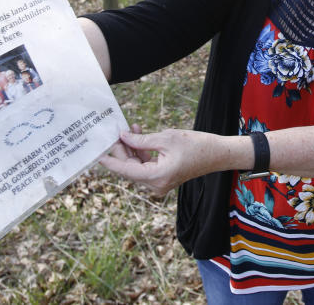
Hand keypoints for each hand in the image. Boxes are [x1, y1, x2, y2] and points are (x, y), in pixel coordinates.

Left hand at [100, 127, 218, 196]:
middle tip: (115, 131)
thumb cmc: (195, 145)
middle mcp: (155, 184)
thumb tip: (123, 137)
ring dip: (131, 149)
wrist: (217, 154)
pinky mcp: (163, 177)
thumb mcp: (166, 138)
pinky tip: (139, 135)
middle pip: (129, 168)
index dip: (110, 161)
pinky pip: (146, 165)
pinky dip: (141, 152)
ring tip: (130, 129)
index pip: (125, 170)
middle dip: (121, 150)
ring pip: (136, 166)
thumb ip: (141, 140)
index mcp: (156, 177)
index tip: (96, 154)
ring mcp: (159, 182)